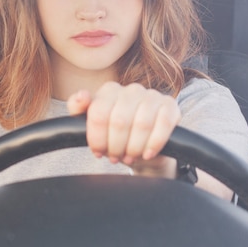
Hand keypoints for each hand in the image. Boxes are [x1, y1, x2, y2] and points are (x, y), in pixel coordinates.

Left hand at [66, 82, 180, 175]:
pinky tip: (147, 153)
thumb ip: (77, 109)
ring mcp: (152, 95)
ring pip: (141, 124)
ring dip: (134, 147)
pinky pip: (163, 124)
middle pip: (119, 121)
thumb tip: (81, 97)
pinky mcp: (170, 106)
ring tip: (130, 156)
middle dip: (116, 146)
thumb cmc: (114, 134)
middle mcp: (131, 89)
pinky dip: (154, 143)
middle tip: (116, 157)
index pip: (98, 114)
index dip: (98, 138)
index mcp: (109, 90)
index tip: (98, 152)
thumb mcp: (90, 124)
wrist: (142, 147)